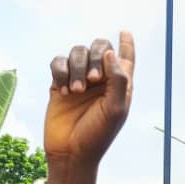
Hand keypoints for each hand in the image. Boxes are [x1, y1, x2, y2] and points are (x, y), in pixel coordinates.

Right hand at [46, 32, 134, 173]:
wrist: (71, 152)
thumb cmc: (98, 134)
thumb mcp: (116, 109)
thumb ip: (118, 80)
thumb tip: (110, 52)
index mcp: (119, 85)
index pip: (125, 58)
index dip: (126, 44)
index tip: (125, 31)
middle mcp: (100, 79)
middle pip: (99, 47)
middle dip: (96, 57)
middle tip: (94, 80)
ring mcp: (79, 80)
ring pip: (77, 52)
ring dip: (76, 68)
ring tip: (76, 92)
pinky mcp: (58, 84)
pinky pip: (58, 63)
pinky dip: (61, 72)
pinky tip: (63, 91)